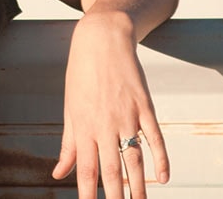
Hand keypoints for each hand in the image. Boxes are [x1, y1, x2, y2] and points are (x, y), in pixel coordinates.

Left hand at [52, 11, 169, 198]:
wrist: (102, 40)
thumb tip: (58, 173)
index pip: (85, 170)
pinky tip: (164, 178)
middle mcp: (104, 125)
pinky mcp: (145, 106)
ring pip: (134, 159)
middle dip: (115, 198)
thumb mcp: (70, 110)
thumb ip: (68, 145)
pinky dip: (161, 158)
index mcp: (82, 127)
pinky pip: (155, 138)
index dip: (87, 195)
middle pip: (111, 170)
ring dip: (139, 187)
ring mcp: (126, 116)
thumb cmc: (81, 76)